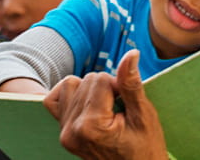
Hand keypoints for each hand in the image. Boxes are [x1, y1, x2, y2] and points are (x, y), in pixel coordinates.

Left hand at [43, 50, 168, 159]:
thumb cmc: (145, 146)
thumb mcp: (143, 115)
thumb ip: (131, 84)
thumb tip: (131, 54)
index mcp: (91, 126)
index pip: (101, 79)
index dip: (119, 86)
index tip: (127, 106)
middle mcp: (71, 130)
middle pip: (86, 80)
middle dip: (106, 88)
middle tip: (119, 111)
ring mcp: (64, 132)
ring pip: (71, 84)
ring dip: (90, 90)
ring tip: (106, 109)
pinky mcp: (62, 132)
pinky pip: (55, 98)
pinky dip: (71, 94)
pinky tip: (88, 104)